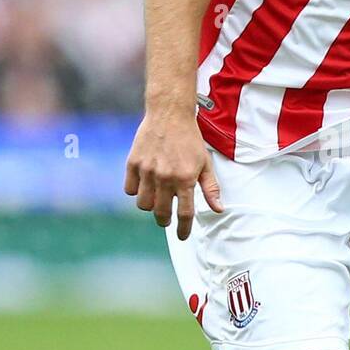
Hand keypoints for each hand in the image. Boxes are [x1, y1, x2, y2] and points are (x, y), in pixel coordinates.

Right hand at [124, 111, 222, 240]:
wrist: (169, 114)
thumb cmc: (190, 140)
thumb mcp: (205, 163)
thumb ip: (211, 188)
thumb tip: (219, 209)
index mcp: (185, 179)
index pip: (184, 214)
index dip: (183, 229)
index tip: (182, 236)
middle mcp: (165, 177)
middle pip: (161, 213)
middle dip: (165, 221)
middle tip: (166, 219)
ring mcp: (147, 170)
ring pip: (143, 205)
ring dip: (150, 206)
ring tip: (156, 199)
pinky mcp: (133, 163)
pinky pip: (130, 190)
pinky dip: (136, 191)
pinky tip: (145, 185)